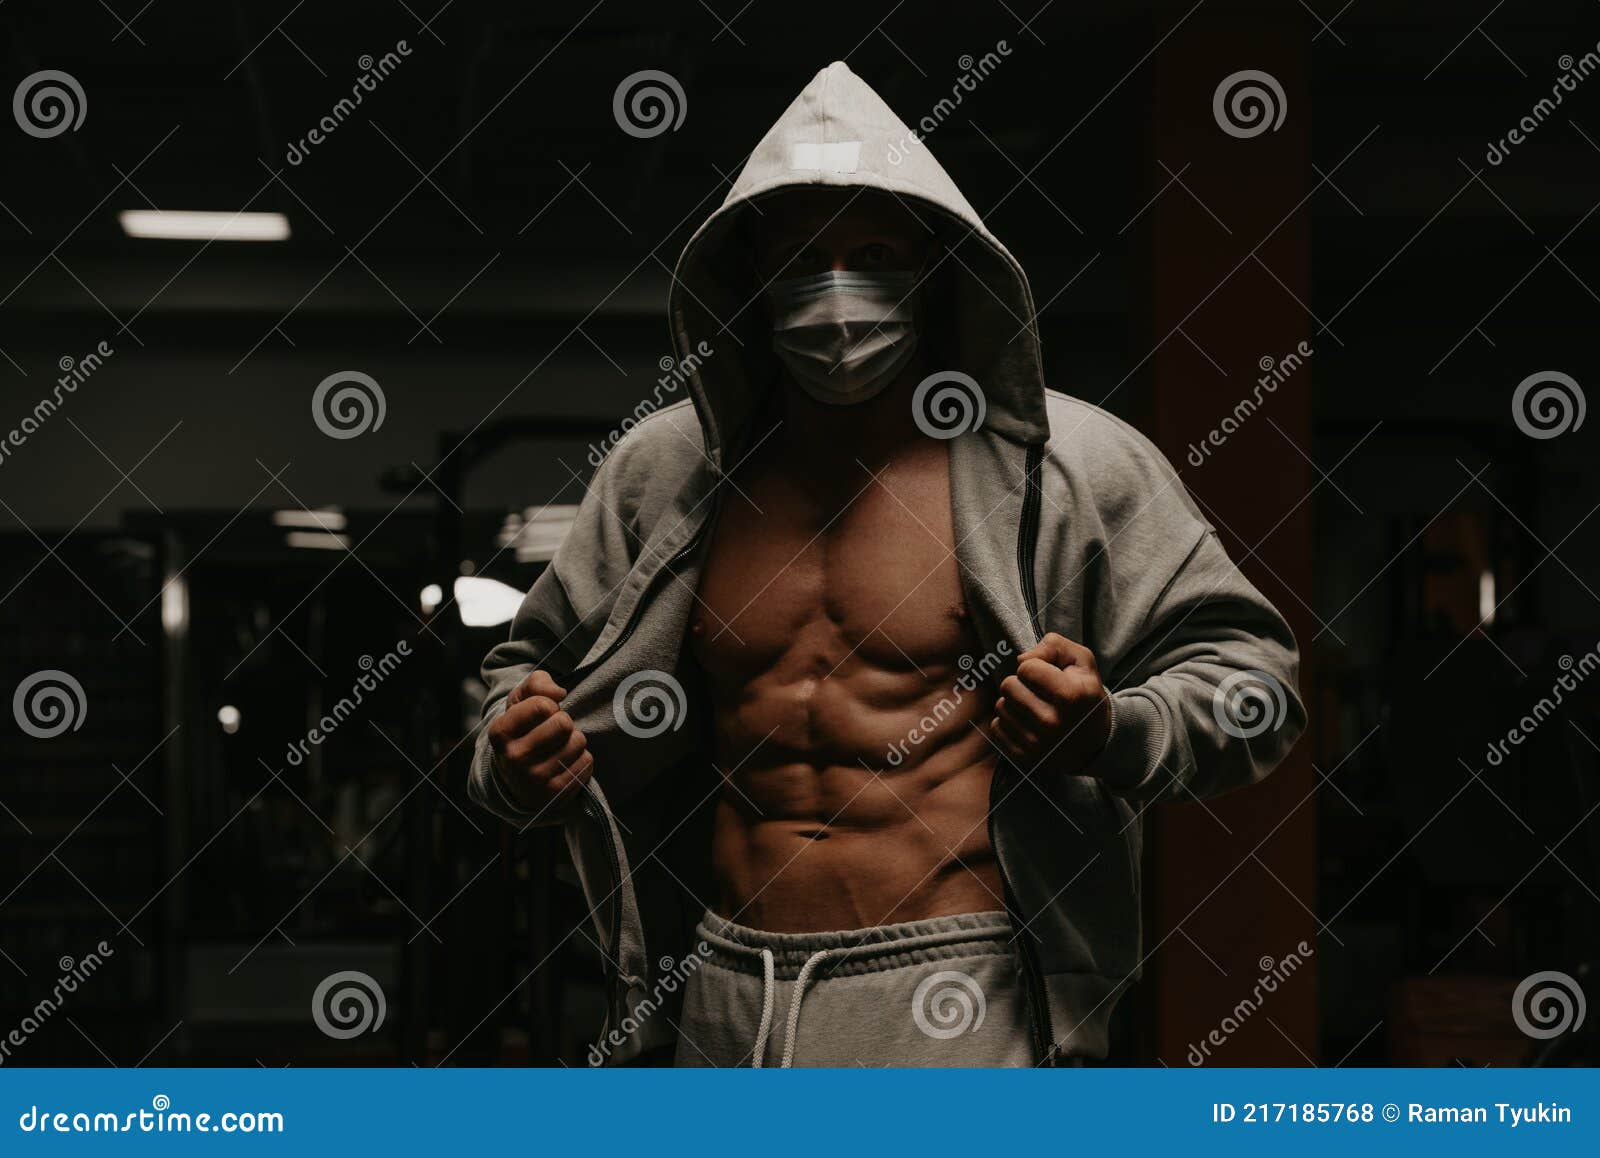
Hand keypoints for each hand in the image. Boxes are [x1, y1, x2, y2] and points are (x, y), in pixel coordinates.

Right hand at [486, 670, 593, 815]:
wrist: (519, 778)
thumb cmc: (524, 729)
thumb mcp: (521, 701)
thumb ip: (537, 683)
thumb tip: (558, 693)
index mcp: (500, 732)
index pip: (542, 705)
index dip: (549, 704)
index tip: (542, 713)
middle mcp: (513, 758)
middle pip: (563, 723)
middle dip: (563, 721)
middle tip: (553, 731)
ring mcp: (534, 779)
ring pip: (578, 742)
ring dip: (574, 740)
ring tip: (558, 747)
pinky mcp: (556, 793)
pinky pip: (587, 761)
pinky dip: (581, 758)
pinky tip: (565, 763)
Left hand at [990, 633, 1112, 776]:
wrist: (1095, 744)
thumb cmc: (1085, 695)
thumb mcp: (1082, 662)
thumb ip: (1053, 646)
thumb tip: (1021, 659)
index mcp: (1070, 696)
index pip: (1026, 668)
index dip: (1034, 667)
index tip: (1048, 676)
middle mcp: (1052, 722)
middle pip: (1008, 686)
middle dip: (1020, 684)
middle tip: (1038, 692)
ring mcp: (1037, 744)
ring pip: (1001, 707)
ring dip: (1014, 703)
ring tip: (1034, 708)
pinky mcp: (1024, 758)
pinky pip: (996, 728)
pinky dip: (1009, 723)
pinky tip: (1027, 724)